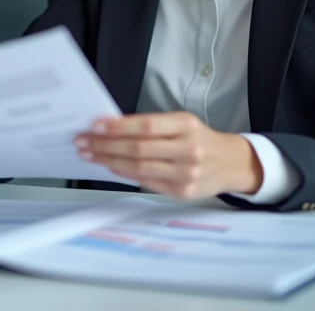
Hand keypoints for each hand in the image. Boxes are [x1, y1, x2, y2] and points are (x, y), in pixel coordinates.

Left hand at [74, 112, 262, 199]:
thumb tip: (112, 128)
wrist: (230, 162)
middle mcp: (188, 150)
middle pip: (138, 149)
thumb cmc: (199, 138)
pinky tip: (111, 167)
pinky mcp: (182, 192)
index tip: (95, 126)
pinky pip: (146, 182)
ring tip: (91, 154)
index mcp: (187, 125)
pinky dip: (124, 174)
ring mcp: (186, 173)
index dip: (118, 126)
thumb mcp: (182, 123)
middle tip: (83, 141)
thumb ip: (152, 126)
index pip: (146, 125)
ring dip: (109, 161)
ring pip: (139, 168)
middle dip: (105, 145)